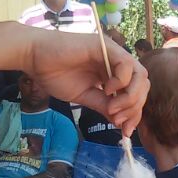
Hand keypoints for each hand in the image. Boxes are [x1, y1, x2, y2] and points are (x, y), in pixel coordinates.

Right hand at [22, 27, 148, 135]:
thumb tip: (122, 123)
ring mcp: (113, 54)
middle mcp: (117, 63)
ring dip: (130, 97)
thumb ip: (104, 106)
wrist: (35, 58)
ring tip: (113, 108)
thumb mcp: (85, 97)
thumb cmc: (55, 74)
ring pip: (140, 75)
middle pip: (142, 85)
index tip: (126, 130)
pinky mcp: (105, 47)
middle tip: (118, 121)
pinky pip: (126, 64)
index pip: (136, 93)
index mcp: (113, 75)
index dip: (135, 112)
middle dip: (134, 108)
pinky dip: (122, 81)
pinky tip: (107, 89)